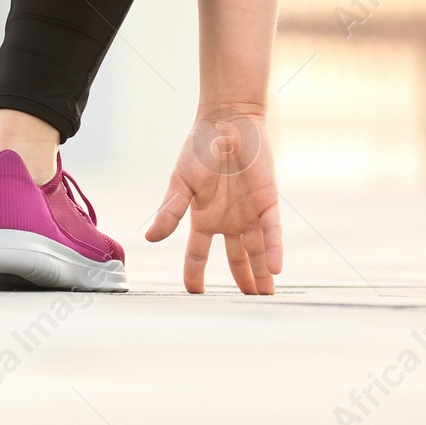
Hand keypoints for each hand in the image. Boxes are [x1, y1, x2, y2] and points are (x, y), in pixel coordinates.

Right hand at [145, 109, 281, 294]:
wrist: (228, 120)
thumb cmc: (200, 146)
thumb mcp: (180, 181)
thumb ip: (169, 211)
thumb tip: (150, 239)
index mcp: (203, 217)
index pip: (198, 254)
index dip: (195, 274)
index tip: (194, 294)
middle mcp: (228, 220)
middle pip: (236, 258)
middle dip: (241, 281)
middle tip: (247, 304)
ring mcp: (249, 212)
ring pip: (256, 250)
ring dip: (261, 273)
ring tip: (265, 295)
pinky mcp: (267, 201)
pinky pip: (272, 231)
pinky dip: (273, 250)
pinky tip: (274, 269)